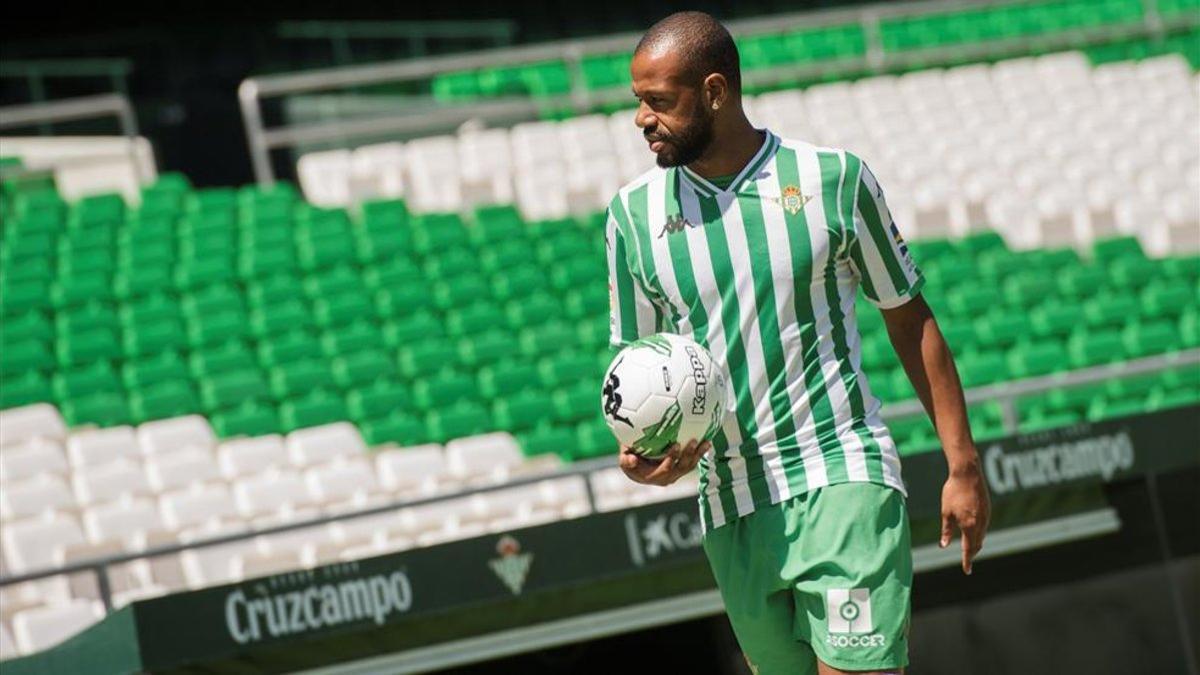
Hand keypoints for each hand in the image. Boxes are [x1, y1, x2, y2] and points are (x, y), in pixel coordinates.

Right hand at [618, 439, 710, 485]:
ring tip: (706, 441)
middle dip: (688, 456)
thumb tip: (631, 460)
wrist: (636, 464)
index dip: (672, 459)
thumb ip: (625, 460)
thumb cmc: (629, 458)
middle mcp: (667, 478)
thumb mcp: (623, 459)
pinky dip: (699, 452)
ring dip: (698, 454)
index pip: (666, 470)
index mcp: (653, 477)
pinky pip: (692, 461)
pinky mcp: (681, 468)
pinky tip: (707, 440)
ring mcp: (675, 474)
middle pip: (681, 469)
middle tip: (694, 441)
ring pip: (689, 465)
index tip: (676, 444)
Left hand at [940, 458, 989, 574]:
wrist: (967, 474)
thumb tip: (943, 545)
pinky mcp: (988, 509)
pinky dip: (979, 533)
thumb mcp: (946, 513)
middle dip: (972, 553)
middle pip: (978, 544)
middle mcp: (980, 523)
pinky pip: (985, 526)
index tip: (967, 570)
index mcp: (969, 526)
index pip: (968, 549)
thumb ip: (946, 531)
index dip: (967, 560)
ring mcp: (986, 516)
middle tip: (967, 560)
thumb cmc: (953, 492)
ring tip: (970, 548)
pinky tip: (974, 532)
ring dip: (976, 543)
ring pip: (982, 535)